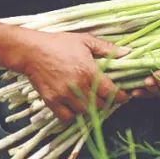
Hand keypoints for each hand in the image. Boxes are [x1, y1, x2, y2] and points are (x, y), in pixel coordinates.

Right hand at [14, 30, 128, 121]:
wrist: (32, 51)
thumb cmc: (60, 43)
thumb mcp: (86, 41)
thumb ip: (107, 48)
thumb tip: (127, 52)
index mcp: (89, 72)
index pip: (110, 92)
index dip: (120, 96)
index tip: (124, 96)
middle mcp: (77, 87)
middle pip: (99, 105)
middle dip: (107, 103)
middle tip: (108, 98)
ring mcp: (63, 96)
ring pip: (84, 112)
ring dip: (91, 109)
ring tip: (93, 102)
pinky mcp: (51, 101)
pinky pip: (65, 117)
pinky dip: (73, 115)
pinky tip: (76, 107)